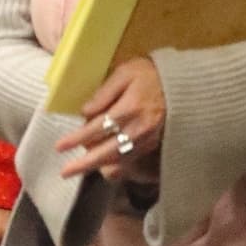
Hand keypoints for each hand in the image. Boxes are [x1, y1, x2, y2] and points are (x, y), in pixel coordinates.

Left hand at [56, 57, 164, 182]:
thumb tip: (85, 112)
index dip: (76, 139)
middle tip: (65, 173)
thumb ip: (104, 92)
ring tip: (81, 169)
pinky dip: (115, 167)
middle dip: (84, 164)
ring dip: (98, 166)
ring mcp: (147, 140)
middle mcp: (138, 129)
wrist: (186, 86)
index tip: (60, 147)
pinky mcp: (152, 146)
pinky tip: (103, 167)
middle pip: (105, 152)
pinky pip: (131, 162)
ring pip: (118, 161)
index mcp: (129, 109)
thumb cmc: (152, 74)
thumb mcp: (126, 72)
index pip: (96, 128)